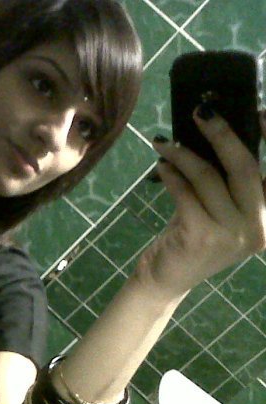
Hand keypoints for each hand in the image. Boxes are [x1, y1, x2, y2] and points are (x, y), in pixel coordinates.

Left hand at [134, 107, 265, 298]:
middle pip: (243, 166)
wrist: (166, 280)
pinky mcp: (202, 236)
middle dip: (221, 133)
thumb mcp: (219, 209)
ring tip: (164, 144)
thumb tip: (217, 130)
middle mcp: (260, 227)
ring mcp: (232, 235)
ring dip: (182, 154)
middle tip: (200, 112)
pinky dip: (170, 174)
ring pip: (208, 177)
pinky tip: (161, 166)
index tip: (258, 109)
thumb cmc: (193, 238)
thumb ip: (227, 181)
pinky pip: (184, 192)